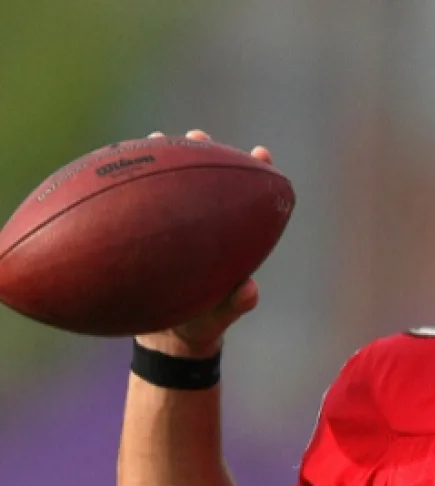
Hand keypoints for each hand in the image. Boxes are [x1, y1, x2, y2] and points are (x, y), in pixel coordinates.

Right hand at [133, 129, 272, 358]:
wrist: (169, 339)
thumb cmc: (202, 323)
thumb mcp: (220, 316)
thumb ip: (237, 305)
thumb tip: (250, 291)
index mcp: (230, 238)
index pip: (248, 198)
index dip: (256, 172)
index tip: (260, 153)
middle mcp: (205, 225)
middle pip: (209, 180)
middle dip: (206, 153)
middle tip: (197, 136)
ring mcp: (175, 226)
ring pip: (172, 186)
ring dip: (165, 159)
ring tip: (156, 137)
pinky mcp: (147, 233)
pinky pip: (139, 207)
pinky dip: (131, 188)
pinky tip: (115, 169)